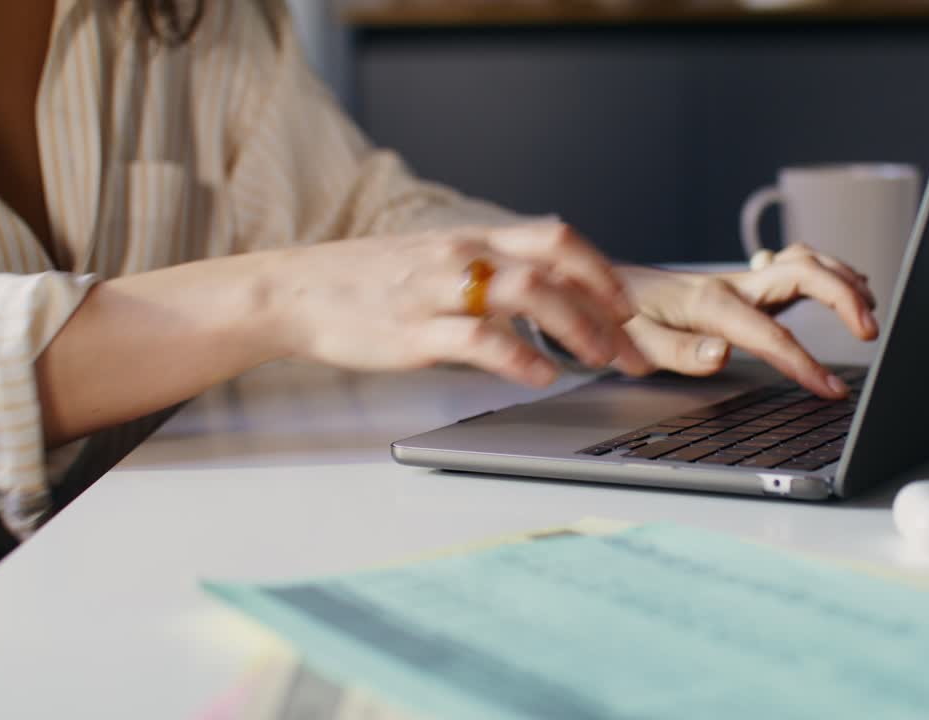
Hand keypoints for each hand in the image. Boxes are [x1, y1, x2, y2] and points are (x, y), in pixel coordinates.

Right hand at [265, 221, 648, 386]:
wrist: (296, 290)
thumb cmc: (373, 282)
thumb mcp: (439, 260)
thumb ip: (491, 271)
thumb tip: (548, 294)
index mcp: (474, 238)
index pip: (557, 239)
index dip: (602, 270)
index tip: (630, 305)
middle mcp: (464, 255)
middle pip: (555, 264)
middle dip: (605, 305)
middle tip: (632, 346)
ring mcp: (439, 290)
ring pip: (527, 294)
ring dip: (576, 328)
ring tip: (601, 360)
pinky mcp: (414, 330)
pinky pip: (478, 340)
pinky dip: (519, 358)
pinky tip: (542, 376)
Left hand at [616, 244, 879, 398]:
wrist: (601, 288)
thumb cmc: (618, 319)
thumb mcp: (635, 344)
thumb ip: (678, 351)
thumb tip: (721, 356)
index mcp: (708, 303)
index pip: (769, 334)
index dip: (805, 363)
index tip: (832, 389)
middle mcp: (731, 284)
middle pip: (802, 272)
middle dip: (843, 296)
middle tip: (870, 330)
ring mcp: (740, 279)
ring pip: (804, 261)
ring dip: (842, 278)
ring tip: (869, 309)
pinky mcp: (744, 283)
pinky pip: (796, 266)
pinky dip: (827, 272)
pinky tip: (845, 287)